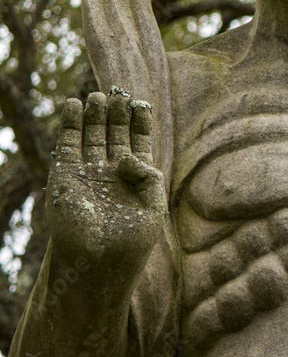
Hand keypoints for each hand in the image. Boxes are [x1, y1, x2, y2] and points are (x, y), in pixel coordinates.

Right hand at [47, 89, 166, 269]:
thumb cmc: (131, 240)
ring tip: (96, 95)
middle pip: (114, 132)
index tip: (141, 104)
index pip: (138, 140)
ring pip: (91, 134)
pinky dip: (69, 123)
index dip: (139, 121)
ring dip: (93, 114)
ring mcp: (88, 172)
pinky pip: (67, 143)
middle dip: (116, 113)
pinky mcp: (65, 175)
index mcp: (137, 177)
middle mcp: (112, 171)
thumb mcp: (153, 206)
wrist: (97, 263)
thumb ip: (147, 175)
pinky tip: (73, 105)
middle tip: (118, 93)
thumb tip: (127, 155)